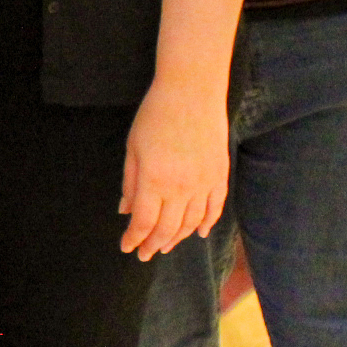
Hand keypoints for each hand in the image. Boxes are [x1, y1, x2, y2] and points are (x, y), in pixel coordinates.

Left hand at [119, 80, 227, 259]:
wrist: (192, 91)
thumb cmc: (155, 116)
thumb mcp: (133, 148)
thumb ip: (130, 183)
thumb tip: (126, 211)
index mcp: (154, 181)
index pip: (143, 223)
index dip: (134, 239)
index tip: (127, 247)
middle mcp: (181, 188)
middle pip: (167, 229)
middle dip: (153, 245)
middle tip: (144, 254)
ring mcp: (204, 184)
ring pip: (191, 223)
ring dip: (177, 238)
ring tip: (165, 246)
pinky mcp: (220, 175)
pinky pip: (215, 208)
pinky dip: (207, 224)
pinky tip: (198, 233)